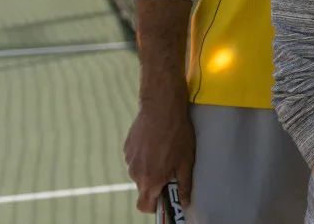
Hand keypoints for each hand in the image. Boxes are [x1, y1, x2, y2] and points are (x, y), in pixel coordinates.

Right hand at [124, 94, 194, 213]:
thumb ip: (184, 184)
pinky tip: (156, 141)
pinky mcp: (127, 147)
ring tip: (165, 150)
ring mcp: (129, 160)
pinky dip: (145, 155)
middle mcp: (136, 173)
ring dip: (150, 167)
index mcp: (150, 180)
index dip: (155, 206)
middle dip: (156, 183)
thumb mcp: (186, 161)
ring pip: (140, 172)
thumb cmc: (177, 134)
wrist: (161, 107)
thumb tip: (184, 202)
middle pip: (144, 188)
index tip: (165, 198)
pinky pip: (136, 158)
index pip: (145, 205)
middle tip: (171, 168)